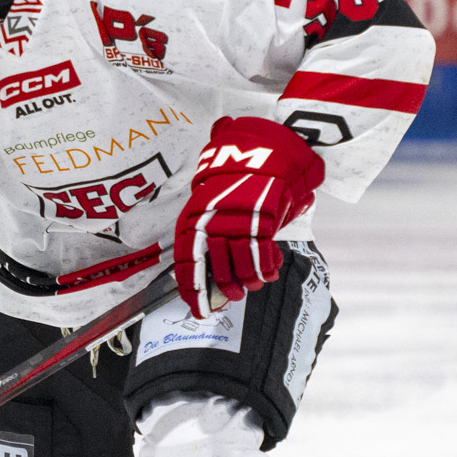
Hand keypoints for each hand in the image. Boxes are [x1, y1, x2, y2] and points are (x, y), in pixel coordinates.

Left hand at [173, 116, 324, 316]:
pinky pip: (262, 254)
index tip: (198, 307)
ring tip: (251, 286)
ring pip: (239, 264)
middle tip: (230, 297)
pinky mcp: (261, 221)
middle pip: (215, 266)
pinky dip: (266, 268)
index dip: (193, 287)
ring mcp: (237, 222)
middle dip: (223, 288)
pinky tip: (268, 273)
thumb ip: (203, 220)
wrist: (263, 149)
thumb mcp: (210, 193)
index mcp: (194, 216)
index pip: (187, 259)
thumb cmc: (235, 173)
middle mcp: (212, 221)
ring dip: (246, 280)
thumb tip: (201, 251)